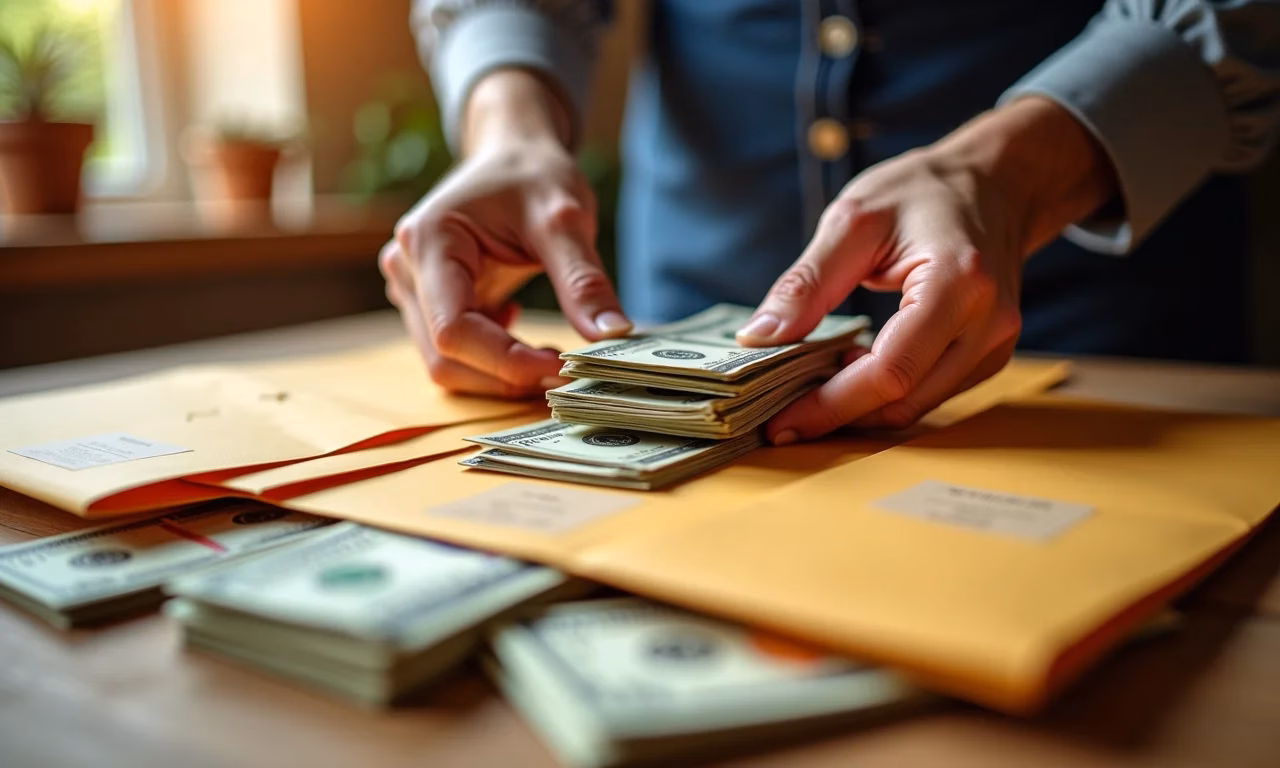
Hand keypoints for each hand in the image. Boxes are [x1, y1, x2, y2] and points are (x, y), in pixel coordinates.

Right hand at [380, 71, 631, 397]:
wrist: (513, 153)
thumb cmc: (533, 174)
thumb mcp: (566, 219)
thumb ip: (584, 280)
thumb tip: (612, 336)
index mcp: (429, 241)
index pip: (454, 330)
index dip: (506, 361)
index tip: (562, 368)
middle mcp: (407, 268)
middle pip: (445, 357)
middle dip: (506, 375)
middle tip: (566, 372)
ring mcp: (413, 289)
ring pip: (448, 365)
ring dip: (501, 375)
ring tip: (552, 357)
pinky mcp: (429, 304)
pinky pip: (456, 354)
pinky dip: (495, 363)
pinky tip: (528, 342)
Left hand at [736, 96, 1115, 442]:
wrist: (995, 183)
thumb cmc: (923, 191)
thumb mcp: (853, 220)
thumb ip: (807, 282)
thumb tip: (759, 336)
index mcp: (958, 283)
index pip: (891, 370)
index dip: (831, 405)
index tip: (780, 423)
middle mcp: (988, 324)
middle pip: (904, 400)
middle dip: (838, 413)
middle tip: (780, 409)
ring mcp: (995, 344)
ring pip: (916, 406)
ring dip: (859, 406)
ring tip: (814, 378)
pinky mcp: (988, 356)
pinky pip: (929, 393)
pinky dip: (884, 393)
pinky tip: (852, 367)